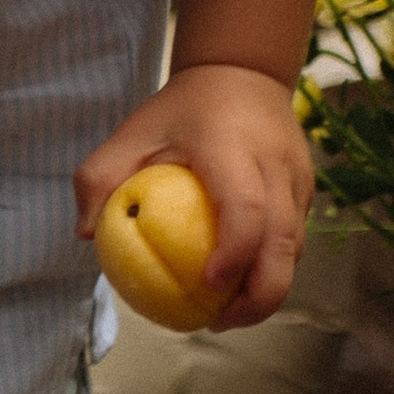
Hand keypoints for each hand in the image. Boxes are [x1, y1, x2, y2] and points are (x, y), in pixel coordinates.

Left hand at [73, 63, 314, 329]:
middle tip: (219, 321)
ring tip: (226, 313)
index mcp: (233, 149)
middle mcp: (276, 166)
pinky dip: (271, 269)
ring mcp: (299, 179)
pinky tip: (239, 287)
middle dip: (259, 296)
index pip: (246, 208)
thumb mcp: (132, 131)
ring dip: (266, 289)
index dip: (234, 254)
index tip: (207, 286)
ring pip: (295, 249)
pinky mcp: (307, 190)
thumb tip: (86, 234)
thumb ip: (99, 177)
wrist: (242, 72)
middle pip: (284, 244)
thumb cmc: (182, 110)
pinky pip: (295, 241)